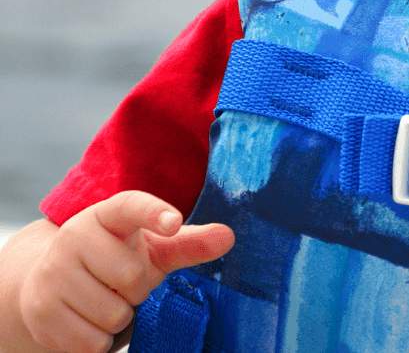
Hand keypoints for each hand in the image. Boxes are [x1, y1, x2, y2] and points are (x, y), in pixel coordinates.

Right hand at [17, 191, 233, 352]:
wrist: (52, 283)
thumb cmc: (117, 259)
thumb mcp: (153, 248)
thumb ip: (190, 243)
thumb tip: (229, 236)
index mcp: (108, 215)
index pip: (132, 206)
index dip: (154, 213)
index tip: (175, 222)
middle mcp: (75, 236)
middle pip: (132, 277)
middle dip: (138, 290)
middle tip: (125, 284)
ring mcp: (53, 273)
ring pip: (111, 313)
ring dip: (119, 318)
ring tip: (107, 300)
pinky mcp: (41, 311)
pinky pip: (90, 341)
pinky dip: (100, 340)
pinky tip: (90, 321)